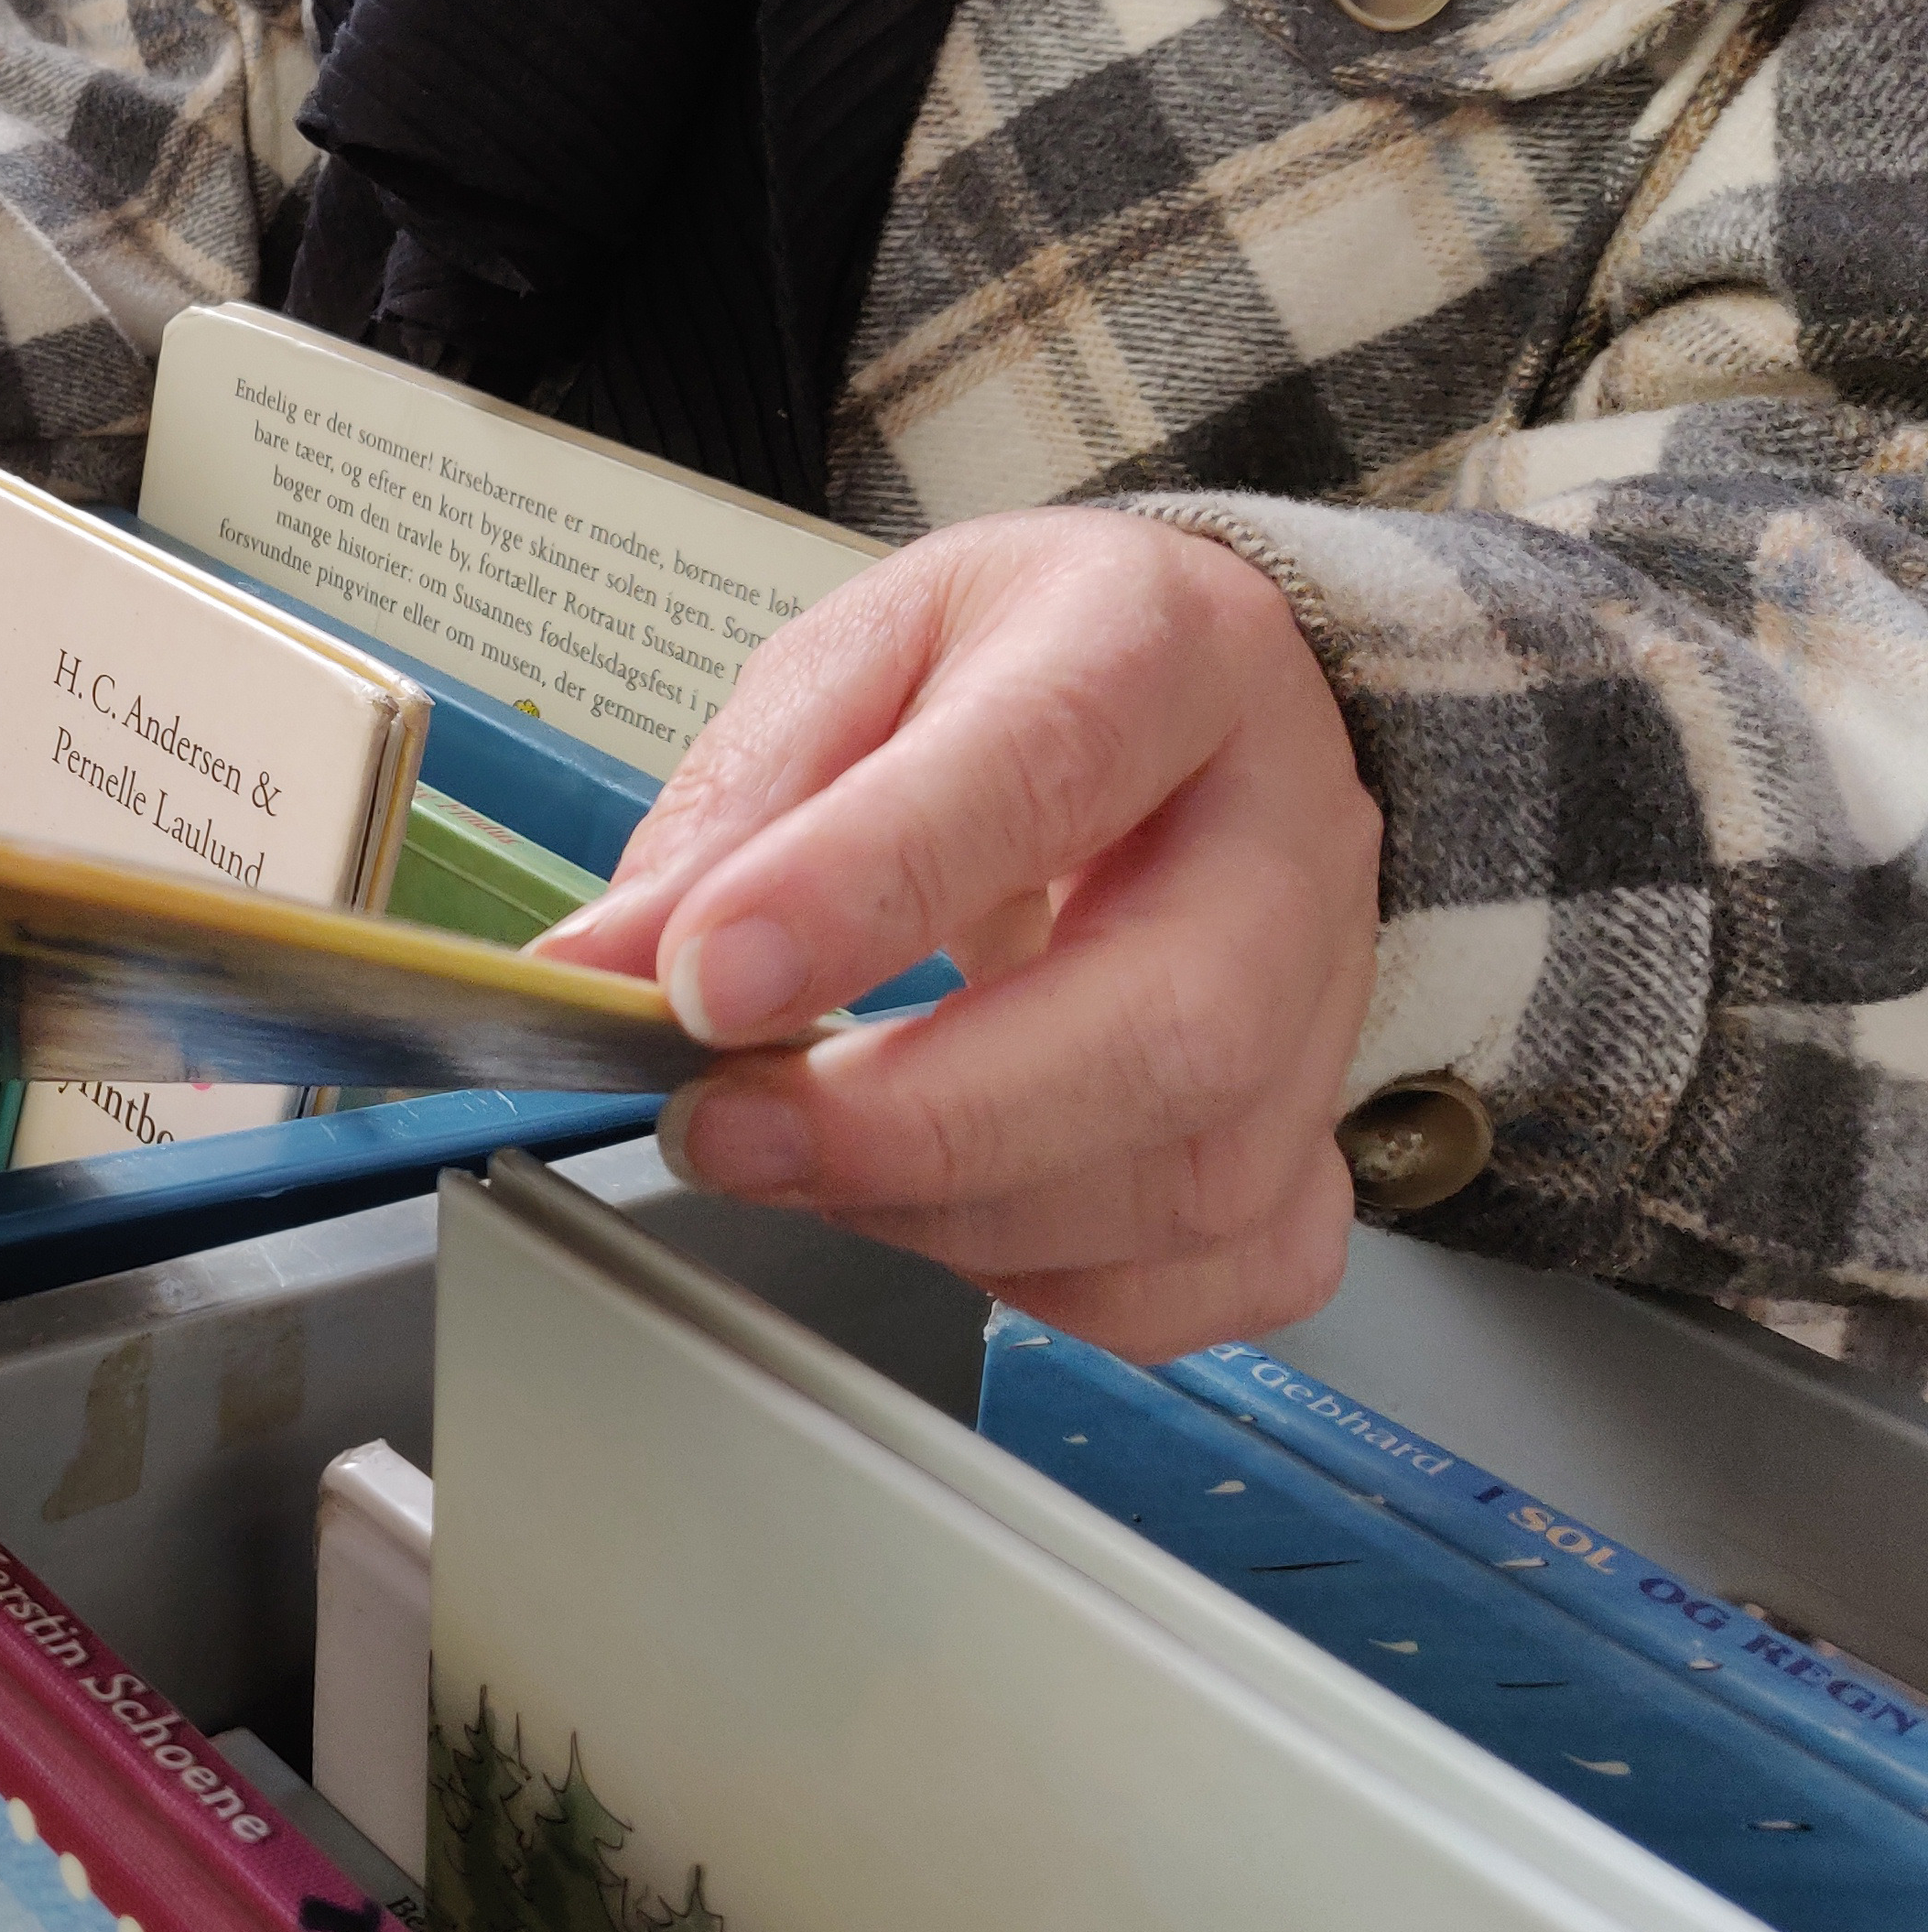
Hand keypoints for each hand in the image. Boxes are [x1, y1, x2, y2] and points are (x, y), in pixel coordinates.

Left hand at [534, 509, 1380, 1360]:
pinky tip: (941, 1209)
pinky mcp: (1317, 1132)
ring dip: (948, 1212)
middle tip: (724, 1129)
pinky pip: (1218, 1268)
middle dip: (917, 1120)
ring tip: (792, 1153)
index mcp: (1162, 652)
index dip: (862, 894)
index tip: (701, 984)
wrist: (1187, 703)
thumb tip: (604, 964)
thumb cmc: (1021, 671)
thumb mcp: (856, 661)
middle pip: (1170, 1026)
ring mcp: (1326, 998)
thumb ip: (737, 807)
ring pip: (1190, 1177)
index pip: (1037, 770)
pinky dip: (1051, 1279)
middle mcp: (1283, 833)